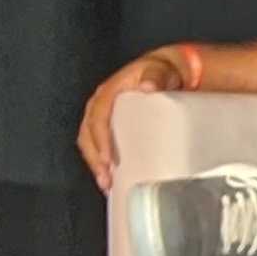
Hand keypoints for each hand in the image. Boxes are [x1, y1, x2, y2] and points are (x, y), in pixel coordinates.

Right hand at [76, 45, 195, 191]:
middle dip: (95, 159)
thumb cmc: (163, 71)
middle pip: (88, 135)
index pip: (97, 118)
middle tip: (107, 180)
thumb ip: (156, 76)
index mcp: (108, 92)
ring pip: (90, 143)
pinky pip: (98, 145)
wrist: (168, 70)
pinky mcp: (110, 126)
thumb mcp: (160, 70)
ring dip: (96, 164)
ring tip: (107, 185)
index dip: (100, 140)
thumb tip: (148, 86)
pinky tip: (112, 178)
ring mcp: (103, 115)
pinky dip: (102, 162)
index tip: (108, 159)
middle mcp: (100, 104)